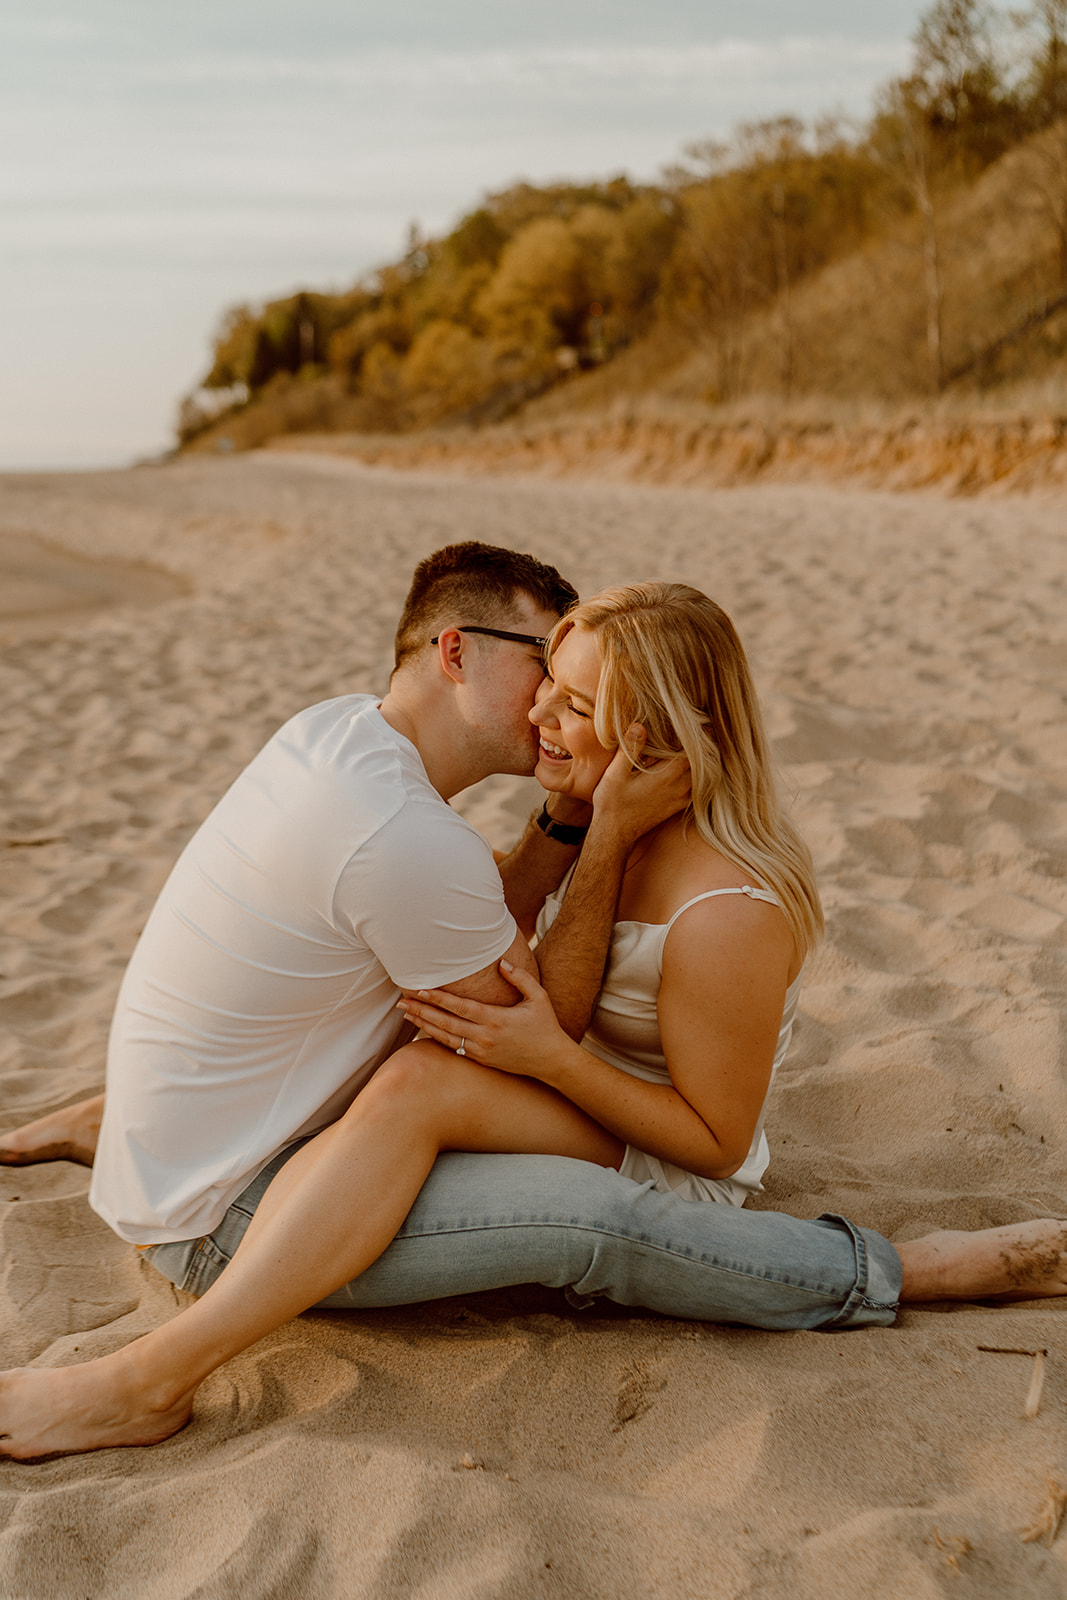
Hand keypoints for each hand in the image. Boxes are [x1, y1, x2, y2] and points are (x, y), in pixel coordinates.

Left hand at [396, 961, 569, 1081]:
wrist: (551, 1060)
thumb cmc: (545, 1025)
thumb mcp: (539, 997)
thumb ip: (520, 978)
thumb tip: (501, 963)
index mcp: (496, 1019)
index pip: (460, 1007)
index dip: (438, 998)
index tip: (420, 989)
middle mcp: (485, 1037)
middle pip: (445, 1023)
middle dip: (421, 1011)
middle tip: (401, 1001)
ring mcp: (481, 1051)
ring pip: (445, 1037)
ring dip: (423, 1025)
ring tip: (406, 1014)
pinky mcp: (481, 1060)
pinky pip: (453, 1048)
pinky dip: (436, 1038)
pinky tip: (424, 1028)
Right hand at [591, 725, 691, 847]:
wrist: (614, 834)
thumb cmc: (612, 803)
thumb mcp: (615, 774)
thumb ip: (630, 749)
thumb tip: (640, 726)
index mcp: (668, 776)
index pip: (694, 752)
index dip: (699, 737)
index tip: (701, 723)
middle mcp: (679, 787)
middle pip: (702, 763)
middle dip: (702, 747)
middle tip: (700, 730)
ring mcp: (680, 799)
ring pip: (701, 776)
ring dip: (700, 762)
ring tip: (695, 747)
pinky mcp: (677, 806)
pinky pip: (695, 788)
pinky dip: (696, 776)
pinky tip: (687, 768)